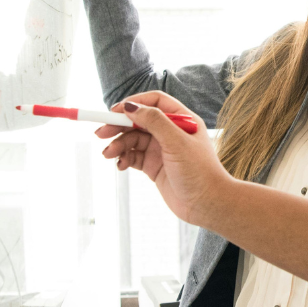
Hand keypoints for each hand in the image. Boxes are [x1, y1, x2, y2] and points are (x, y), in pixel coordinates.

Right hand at [97, 92, 233, 227]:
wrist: (207, 204)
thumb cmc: (199, 171)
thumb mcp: (176, 142)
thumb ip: (154, 121)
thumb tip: (131, 106)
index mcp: (183, 120)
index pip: (155, 102)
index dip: (134, 103)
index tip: (115, 111)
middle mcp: (172, 132)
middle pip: (139, 120)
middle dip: (119, 125)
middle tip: (100, 133)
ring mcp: (162, 149)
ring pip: (133, 140)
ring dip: (118, 145)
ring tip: (108, 154)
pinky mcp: (155, 166)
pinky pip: (133, 156)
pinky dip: (124, 158)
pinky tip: (120, 164)